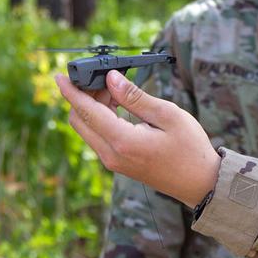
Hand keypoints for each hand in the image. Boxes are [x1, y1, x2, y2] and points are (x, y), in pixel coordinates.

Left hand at [56, 69, 220, 207]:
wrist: (199, 182)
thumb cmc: (190, 147)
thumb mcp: (168, 115)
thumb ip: (136, 97)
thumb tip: (111, 79)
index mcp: (123, 141)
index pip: (86, 111)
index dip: (71, 91)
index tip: (58, 75)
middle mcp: (111, 154)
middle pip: (79, 120)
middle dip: (82, 96)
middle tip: (102, 77)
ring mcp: (113, 161)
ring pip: (87, 129)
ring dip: (93, 106)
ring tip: (117, 89)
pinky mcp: (117, 163)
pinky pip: (98, 136)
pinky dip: (101, 118)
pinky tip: (119, 105)